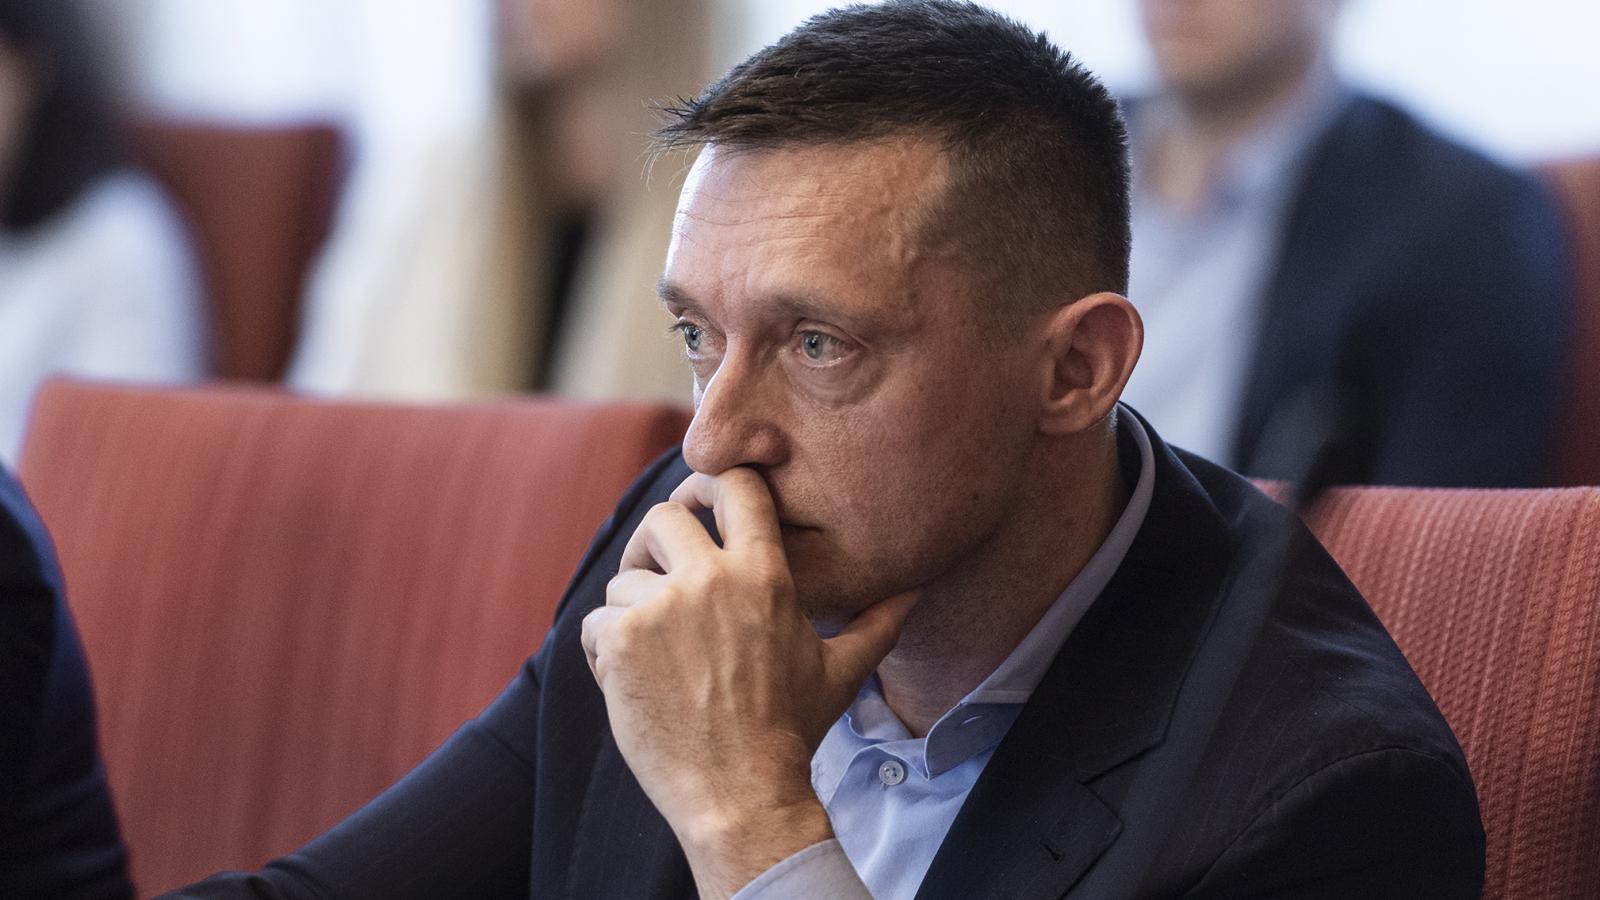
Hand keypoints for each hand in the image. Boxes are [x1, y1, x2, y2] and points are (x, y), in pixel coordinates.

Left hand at [581, 467, 914, 897]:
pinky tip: (633, 683)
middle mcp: (710, 580)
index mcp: (764, 574)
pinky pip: (595, 622)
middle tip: (655, 579)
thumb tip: (914, 593)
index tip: (698, 505)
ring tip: (654, 659)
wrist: (741, 795)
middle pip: (662, 517)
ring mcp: (660, 608)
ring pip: (623, 579)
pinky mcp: (620, 641)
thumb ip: (876, 623)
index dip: (711, 485)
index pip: (736, 486)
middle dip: (654, 546)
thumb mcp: (840, 671)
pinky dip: (604, 651)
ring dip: (629, 612)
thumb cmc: (790, 732)